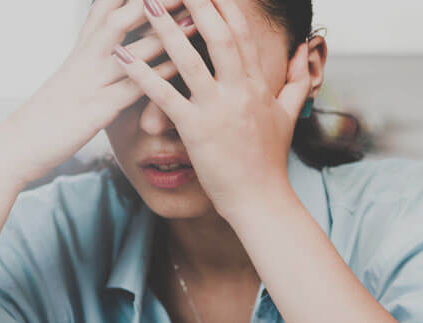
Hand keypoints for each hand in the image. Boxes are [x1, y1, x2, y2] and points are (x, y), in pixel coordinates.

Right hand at [0, 0, 196, 185]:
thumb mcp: (70, 82)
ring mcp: (90, 84)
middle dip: (153, 0)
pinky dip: (159, 74)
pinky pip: (133, 88)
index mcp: (80, 50)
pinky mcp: (96, 112)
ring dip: (166, 30)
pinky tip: (182, 65)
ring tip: (197, 15)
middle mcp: (85, 59)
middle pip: (123, 15)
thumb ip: (92, 62)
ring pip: (133, 47)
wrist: (16, 147)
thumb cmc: (46, 118)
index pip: (107, 6)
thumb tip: (116, 52)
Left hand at [114, 0, 310, 221]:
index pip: (240, 33)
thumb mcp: (288, 114)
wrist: (259, 199)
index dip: (225, 4)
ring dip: (165, 29)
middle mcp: (238, 90)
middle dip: (197, 3)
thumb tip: (304, 50)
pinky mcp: (196, 131)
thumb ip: (295, 79)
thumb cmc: (268, 161)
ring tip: (146, 3)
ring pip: (190, 60)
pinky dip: (142, 75)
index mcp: (255, 83)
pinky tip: (123, 58)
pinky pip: (165, 97)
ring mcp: (217, 109)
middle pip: (218, 35)